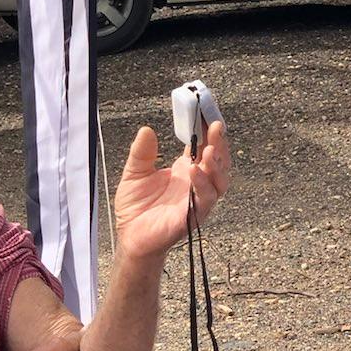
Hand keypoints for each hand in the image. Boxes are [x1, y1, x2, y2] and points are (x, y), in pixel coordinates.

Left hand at [113, 122, 230, 260]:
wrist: (130, 236)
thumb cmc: (136, 207)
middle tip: (215, 126)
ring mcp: (197, 200)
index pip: (203, 147)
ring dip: (217, 165)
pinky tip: (194, 172)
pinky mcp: (193, 217)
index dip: (207, 131)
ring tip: (208, 150)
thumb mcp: (135, 172)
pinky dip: (202, 185)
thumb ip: (142, 153)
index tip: (206, 113)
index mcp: (186, 170)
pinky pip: (205, 200)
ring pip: (219, 182)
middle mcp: (197, 184)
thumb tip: (146, 129)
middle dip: (219, 144)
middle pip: (218, 162)